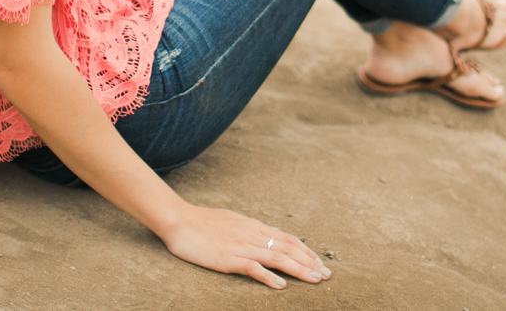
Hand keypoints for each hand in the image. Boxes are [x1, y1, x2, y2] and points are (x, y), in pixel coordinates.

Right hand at [160, 205, 331, 288]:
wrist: (178, 220)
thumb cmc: (202, 222)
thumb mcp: (232, 221)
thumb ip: (250, 230)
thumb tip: (267, 236)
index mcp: (253, 226)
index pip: (287, 238)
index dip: (306, 250)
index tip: (319, 262)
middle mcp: (252, 235)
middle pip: (288, 248)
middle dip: (310, 261)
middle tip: (327, 275)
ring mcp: (241, 246)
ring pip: (277, 257)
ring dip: (298, 269)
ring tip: (314, 280)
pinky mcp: (227, 258)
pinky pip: (252, 268)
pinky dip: (268, 276)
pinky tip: (281, 285)